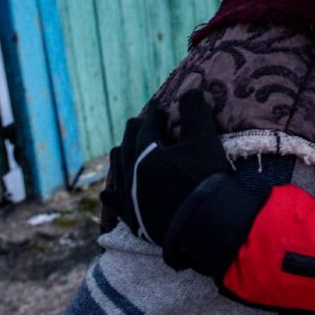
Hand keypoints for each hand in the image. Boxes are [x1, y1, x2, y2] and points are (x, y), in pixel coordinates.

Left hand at [101, 90, 231, 245]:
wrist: (207, 225)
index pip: (146, 126)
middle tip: (141, 125)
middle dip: (134, 132)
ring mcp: (130, 199)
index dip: (154, 114)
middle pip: (126, 146)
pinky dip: (112, 195)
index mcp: (145, 153)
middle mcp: (131, 174)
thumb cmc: (206, 179)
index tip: (160, 108)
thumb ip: (196, 111)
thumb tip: (191, 90)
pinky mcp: (134, 221)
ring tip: (124, 151)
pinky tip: (107, 194)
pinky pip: (116, 204)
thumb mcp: (205, 139)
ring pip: (117, 173)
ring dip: (121, 158)